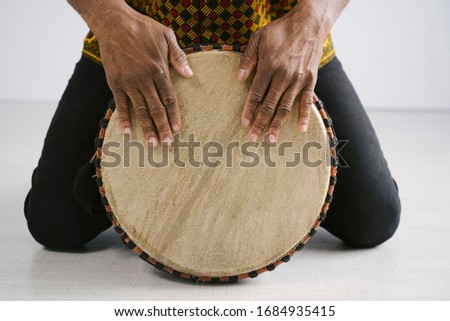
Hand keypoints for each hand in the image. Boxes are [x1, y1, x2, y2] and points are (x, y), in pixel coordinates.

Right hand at [70, 0, 193, 145]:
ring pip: (140, 110)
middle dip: (163, 128)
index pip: (169, 98)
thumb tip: (190, 75)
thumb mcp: (166, 36)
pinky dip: (124, 119)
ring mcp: (128, 83)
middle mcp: (144, 79)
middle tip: (168, 144)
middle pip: (156, 109)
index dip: (174, 115)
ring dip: (147, 129)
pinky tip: (128, 133)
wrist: (114, 22)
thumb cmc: (143, 28)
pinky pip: (121, 105)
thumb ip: (178, 57)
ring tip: (152, 144)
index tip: (178, 129)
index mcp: (159, 70)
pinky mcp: (115, 83)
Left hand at [237, 0, 347, 141]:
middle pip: (270, 104)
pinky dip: (304, 116)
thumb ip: (248, 58)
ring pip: (286, 107)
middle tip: (253, 138)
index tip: (244, 123)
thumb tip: (238, 78)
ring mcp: (298, 80)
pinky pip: (307, 102)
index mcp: (269, 66)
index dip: (250, 109)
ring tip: (271, 140)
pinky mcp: (310, 81)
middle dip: (260, 123)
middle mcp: (284, 75)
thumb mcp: (258, 38)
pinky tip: (300, 130)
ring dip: (278, 125)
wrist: (309, 24)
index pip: (257, 93)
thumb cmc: (280, 31)